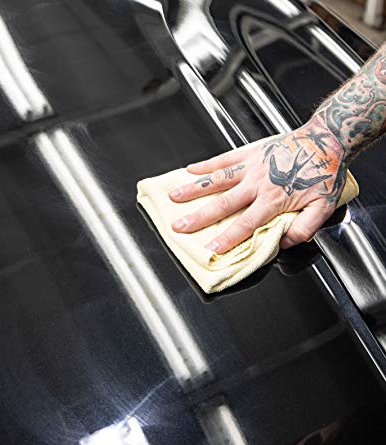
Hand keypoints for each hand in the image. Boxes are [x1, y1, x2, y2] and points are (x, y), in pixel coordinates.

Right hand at [168, 115, 347, 252]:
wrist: (327, 139)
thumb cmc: (324, 172)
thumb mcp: (324, 207)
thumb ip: (303, 228)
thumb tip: (283, 243)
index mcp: (274, 199)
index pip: (246, 224)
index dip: (227, 238)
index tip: (211, 249)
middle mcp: (257, 184)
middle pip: (223, 204)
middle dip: (199, 217)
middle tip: (180, 226)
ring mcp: (251, 167)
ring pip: (217, 180)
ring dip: (194, 189)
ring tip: (174, 197)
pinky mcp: (250, 153)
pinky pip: (224, 159)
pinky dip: (206, 165)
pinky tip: (190, 170)